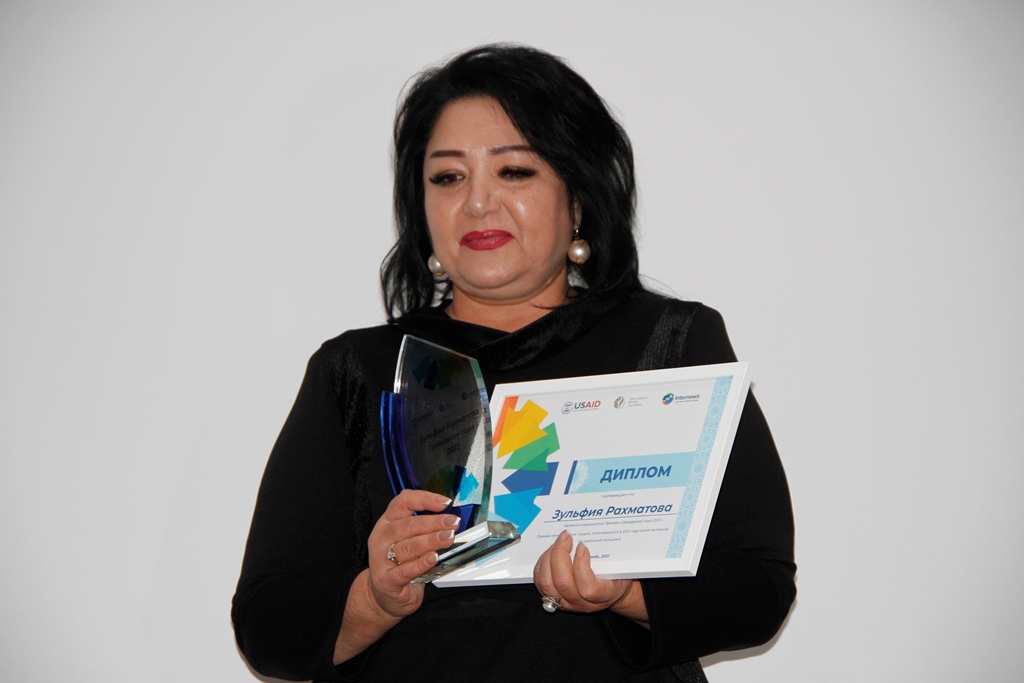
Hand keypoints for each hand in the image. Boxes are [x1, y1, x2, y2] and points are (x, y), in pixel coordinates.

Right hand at [365, 489, 461, 619]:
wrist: (383, 595)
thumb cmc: (400, 563)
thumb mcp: (408, 540)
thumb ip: (424, 528)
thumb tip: (450, 520)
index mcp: (387, 522)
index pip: (403, 502)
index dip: (424, 499)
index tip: (444, 502)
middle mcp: (382, 537)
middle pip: (408, 525)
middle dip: (434, 522)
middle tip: (453, 523)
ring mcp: (381, 559)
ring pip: (408, 546)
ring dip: (431, 541)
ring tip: (448, 538)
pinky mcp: (386, 580)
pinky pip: (405, 570)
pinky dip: (421, 564)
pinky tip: (433, 558)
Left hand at [533, 530, 634, 613]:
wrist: (610, 593)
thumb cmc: (617, 577)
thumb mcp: (622, 568)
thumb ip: (612, 556)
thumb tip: (597, 534)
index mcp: (603, 596)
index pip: (588, 588)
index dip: (581, 565)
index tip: (582, 545)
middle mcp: (582, 603)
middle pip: (562, 582)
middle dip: (560, 554)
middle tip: (566, 537)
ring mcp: (566, 603)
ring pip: (547, 583)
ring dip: (548, 558)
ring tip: (558, 543)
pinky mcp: (553, 599)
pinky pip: (540, 582)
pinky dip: (542, 564)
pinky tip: (550, 553)